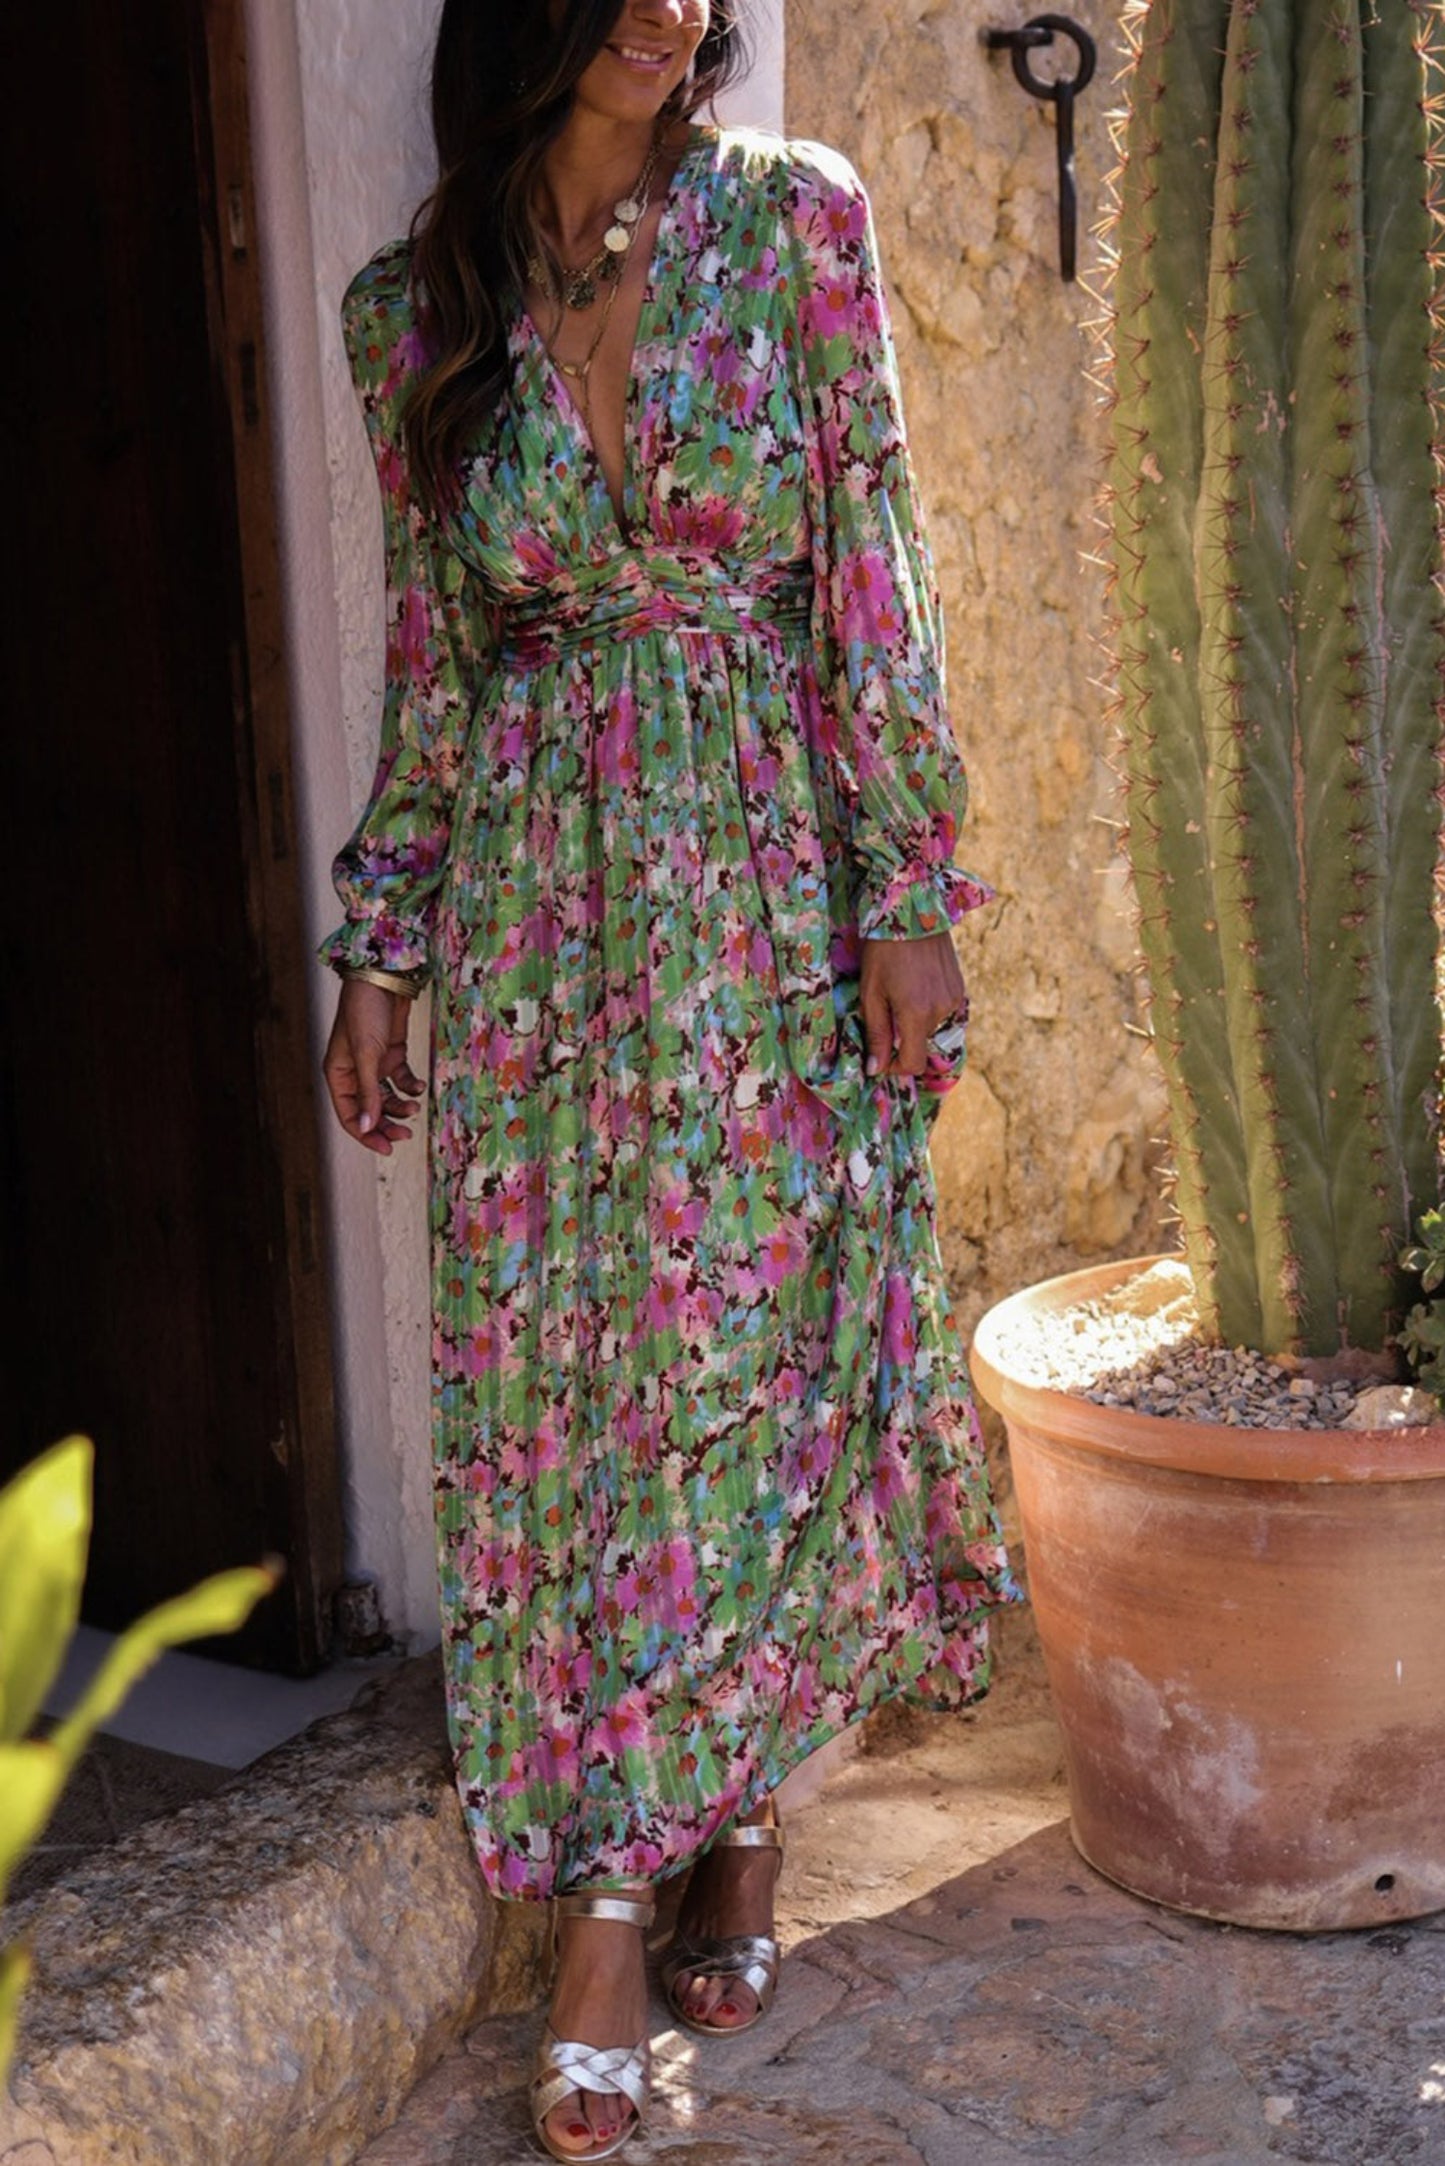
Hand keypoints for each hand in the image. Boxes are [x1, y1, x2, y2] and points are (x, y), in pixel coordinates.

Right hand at [322, 977, 422, 1153]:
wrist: (384, 979)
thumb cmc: (366, 1013)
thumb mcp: (367, 1055)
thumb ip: (369, 1092)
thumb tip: (367, 1127)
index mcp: (338, 1075)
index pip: (349, 1115)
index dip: (366, 1134)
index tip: (387, 1148)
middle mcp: (354, 1073)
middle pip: (369, 1110)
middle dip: (386, 1124)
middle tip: (406, 1135)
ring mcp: (373, 1064)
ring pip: (386, 1097)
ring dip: (400, 1106)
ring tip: (414, 1107)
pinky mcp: (391, 1054)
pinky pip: (400, 1079)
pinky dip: (409, 1086)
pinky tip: (418, 1087)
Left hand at [859, 931, 965, 1079]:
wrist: (913, 911)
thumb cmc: (883, 951)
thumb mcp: (871, 992)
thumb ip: (876, 1033)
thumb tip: (875, 1070)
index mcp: (917, 1015)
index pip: (913, 1064)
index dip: (895, 1067)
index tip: (881, 1057)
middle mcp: (941, 1011)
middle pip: (921, 1044)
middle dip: (902, 1039)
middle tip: (885, 1014)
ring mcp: (954, 999)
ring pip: (932, 1028)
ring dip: (915, 1023)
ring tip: (900, 994)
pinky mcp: (960, 988)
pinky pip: (942, 1012)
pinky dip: (927, 1009)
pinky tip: (915, 986)